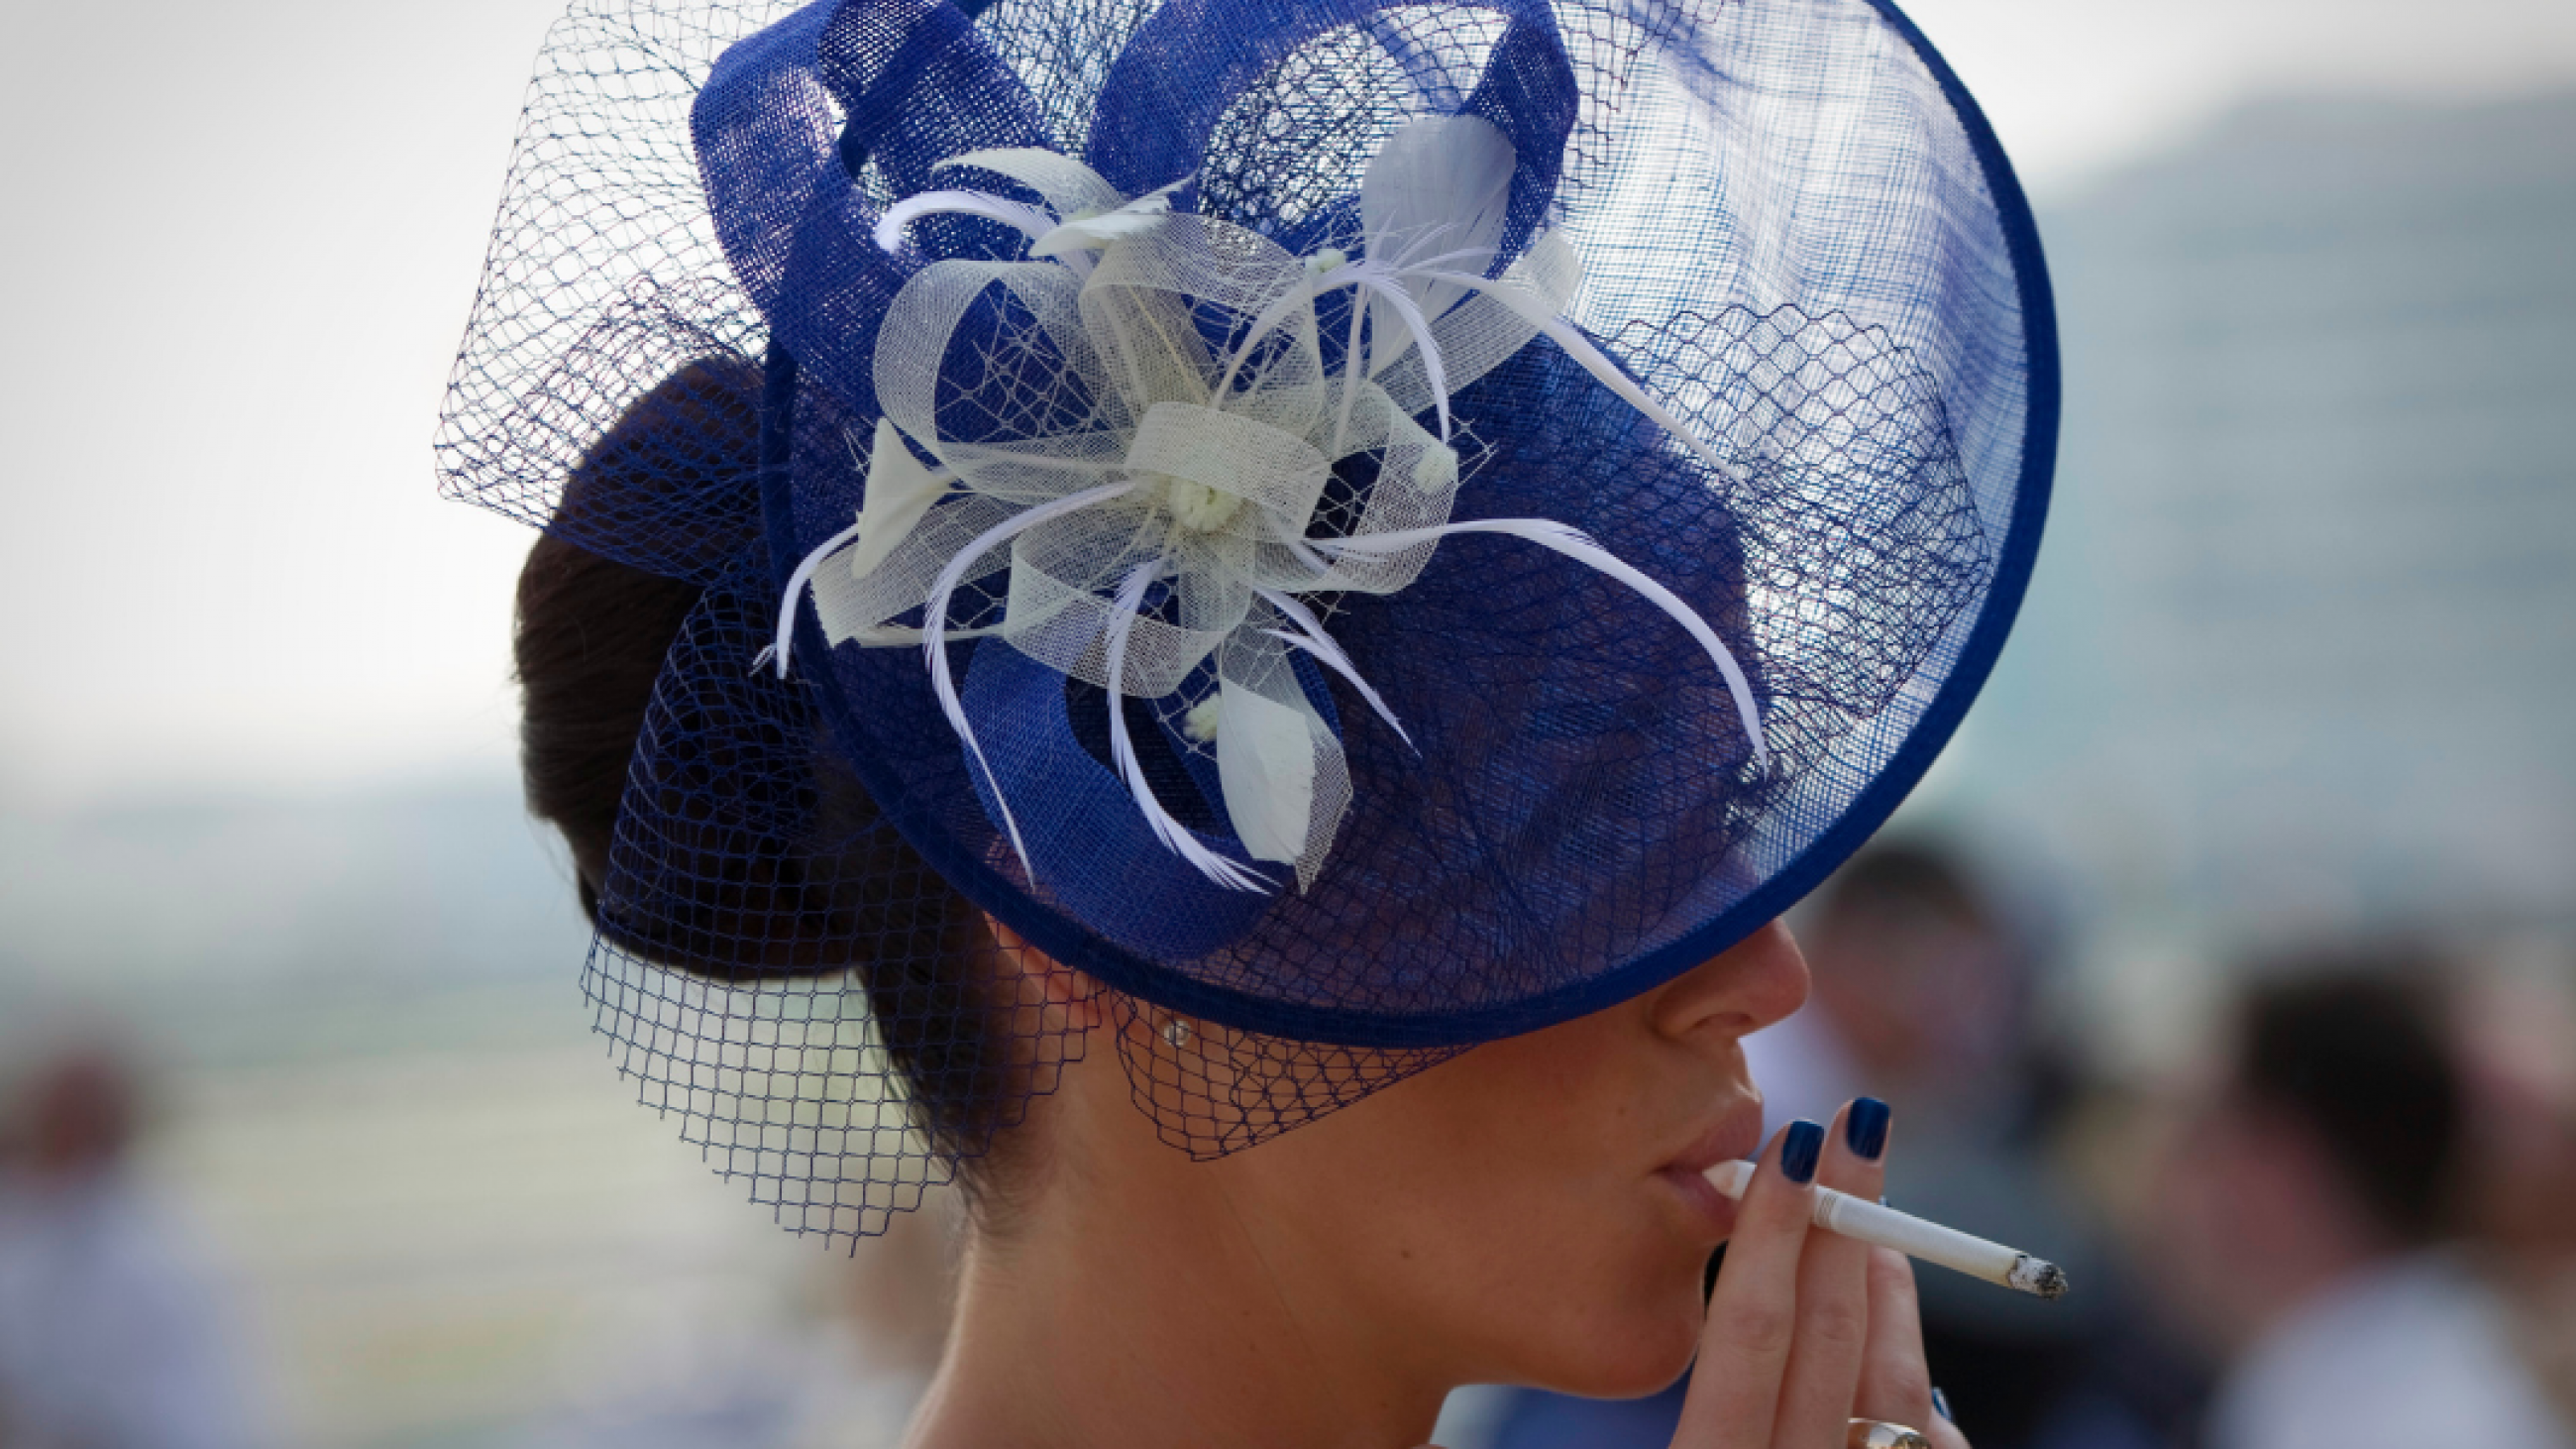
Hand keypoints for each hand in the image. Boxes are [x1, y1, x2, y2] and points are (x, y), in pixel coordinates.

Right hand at [1669, 1102, 1968, 1448]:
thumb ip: (1711, 1396)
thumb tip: (1764, 1281)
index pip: (1748, 1333)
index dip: (1773, 1233)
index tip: (1794, 1144)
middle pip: (1831, 1338)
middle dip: (1847, 1222)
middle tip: (1858, 1127)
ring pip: (1897, 1385)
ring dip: (1888, 1292)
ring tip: (1878, 1228)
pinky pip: (1936, 1443)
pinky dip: (1919, 1395)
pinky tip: (1898, 1362)